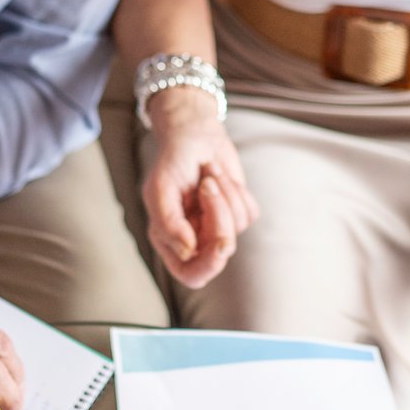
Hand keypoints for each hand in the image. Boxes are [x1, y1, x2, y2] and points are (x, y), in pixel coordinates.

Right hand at [142, 88, 257, 287]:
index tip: (218, 244)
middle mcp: (196, 239)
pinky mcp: (238, 212)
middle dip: (219, 218)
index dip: (208, 266)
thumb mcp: (160, 190)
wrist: (194, 135)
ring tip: (208, 175)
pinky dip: (237, 189)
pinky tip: (219, 175)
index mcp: (170, 241)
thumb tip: (189, 251)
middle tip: (208, 186)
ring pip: (237, 228)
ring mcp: (219, 227)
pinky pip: (250, 213)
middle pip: (220, 251)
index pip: (192, 274)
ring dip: (225, 193)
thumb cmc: (172, 162)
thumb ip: (169, 224)